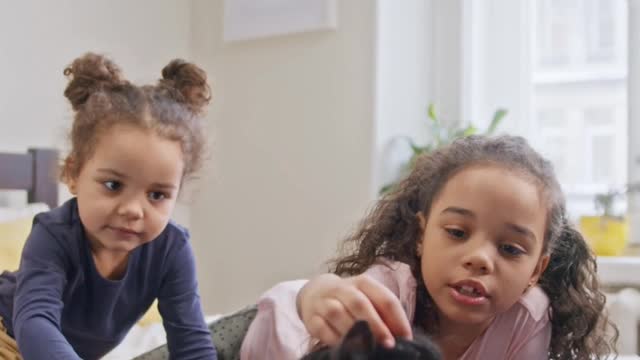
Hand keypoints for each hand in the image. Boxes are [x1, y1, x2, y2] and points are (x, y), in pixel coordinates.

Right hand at [296, 273, 411, 346]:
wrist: (316, 292)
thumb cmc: (351, 300)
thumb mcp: (368, 298)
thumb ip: (384, 314)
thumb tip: (401, 336)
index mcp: (363, 283)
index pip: (384, 297)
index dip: (397, 318)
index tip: (406, 338)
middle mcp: (342, 288)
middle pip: (359, 303)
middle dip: (375, 325)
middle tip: (388, 345)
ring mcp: (324, 301)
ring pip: (337, 313)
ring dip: (353, 331)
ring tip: (367, 348)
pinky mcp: (311, 317)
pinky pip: (321, 327)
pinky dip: (333, 338)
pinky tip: (345, 347)